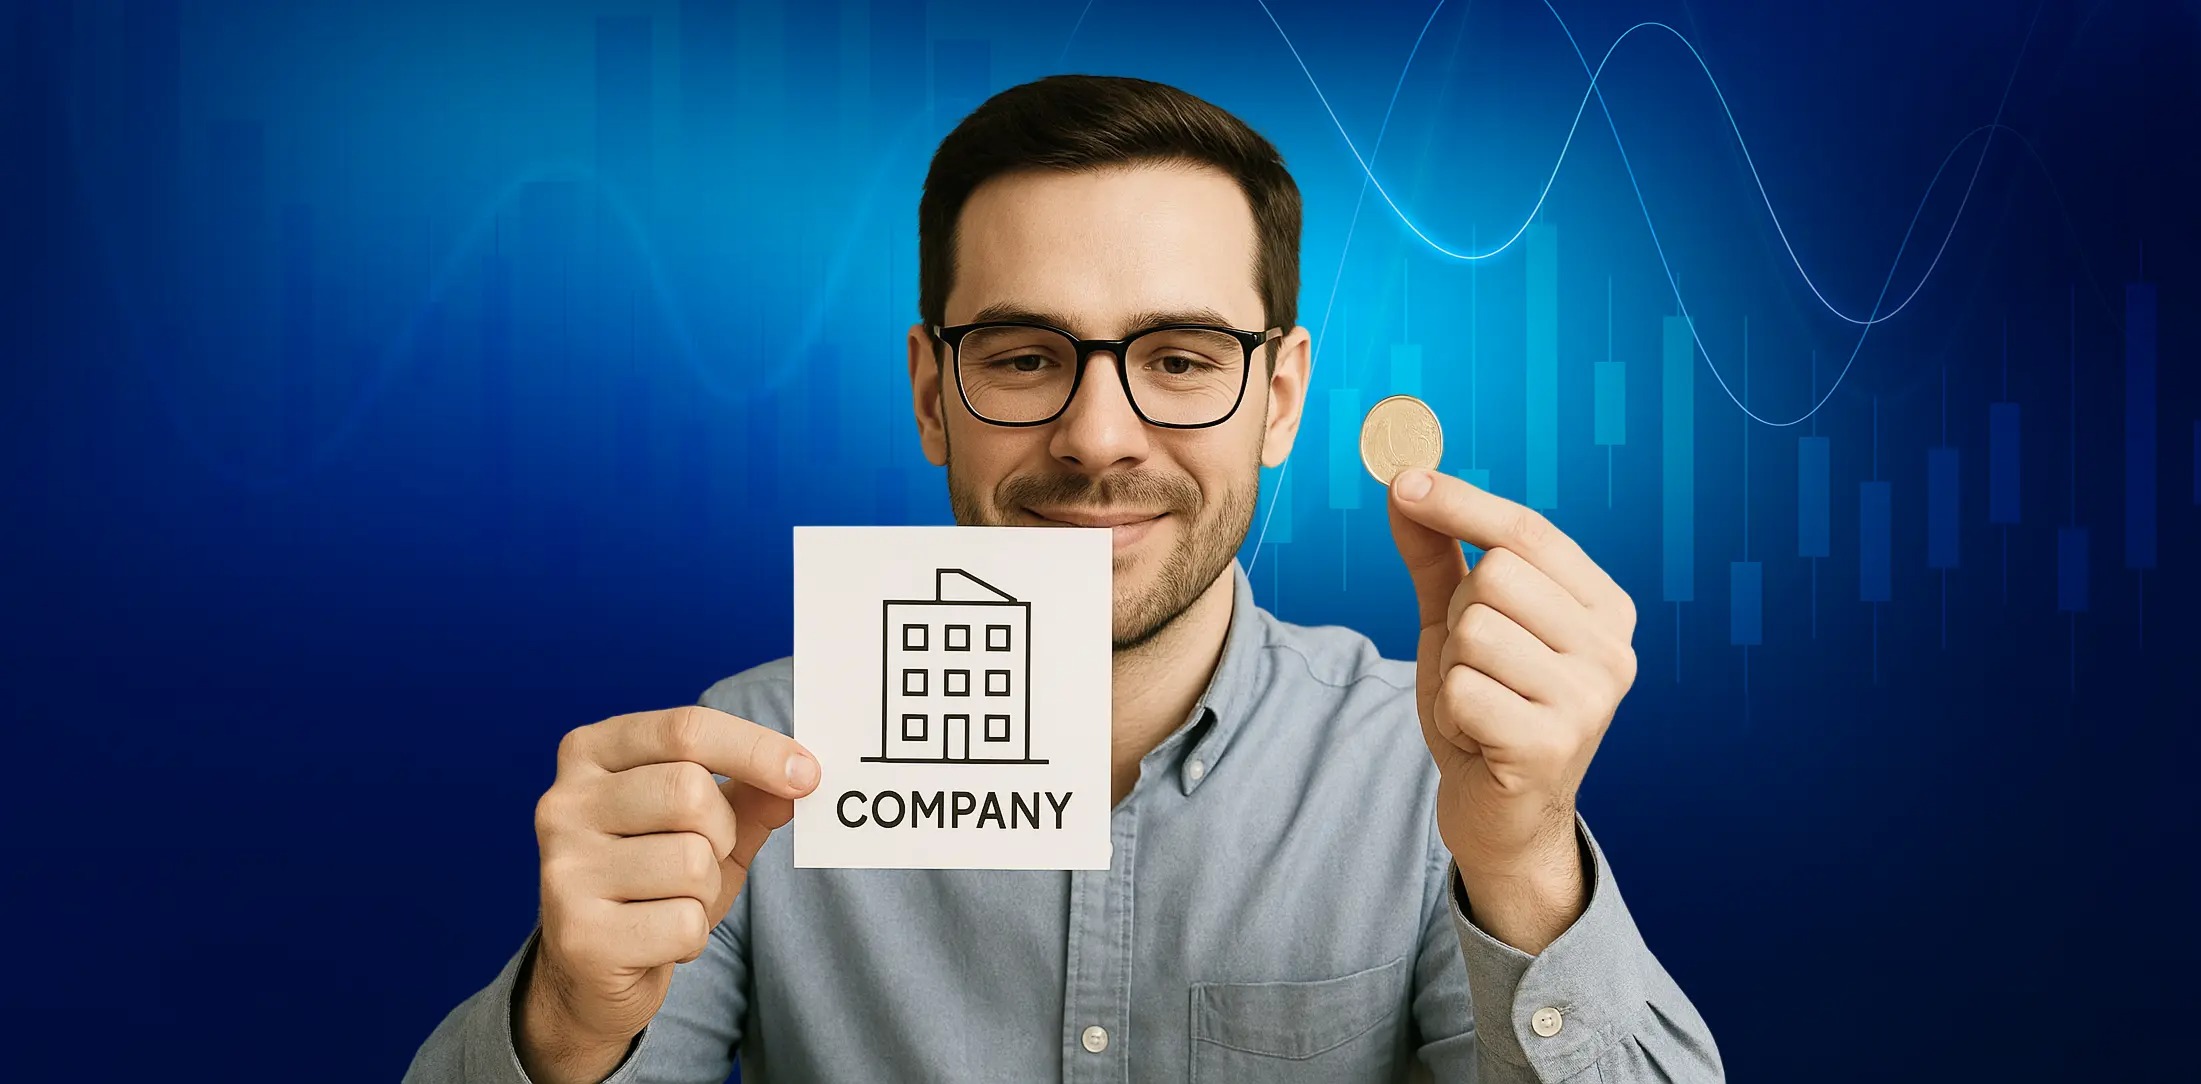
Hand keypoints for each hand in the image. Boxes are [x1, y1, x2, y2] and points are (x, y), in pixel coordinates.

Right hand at [519, 705, 820, 1083]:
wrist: (591, 969)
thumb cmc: (655, 881)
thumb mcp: (707, 825)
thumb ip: (750, 793)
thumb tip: (800, 777)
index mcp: (590, 753)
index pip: (685, 729)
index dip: (756, 749)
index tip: (808, 774)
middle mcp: (563, 803)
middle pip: (689, 791)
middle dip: (723, 831)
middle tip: (707, 858)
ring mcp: (564, 869)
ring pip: (691, 862)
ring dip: (707, 891)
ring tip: (673, 901)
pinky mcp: (579, 935)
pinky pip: (683, 924)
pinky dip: (691, 936)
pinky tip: (657, 939)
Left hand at [1386, 470, 1638, 951]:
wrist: (1499, 817)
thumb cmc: (1485, 709)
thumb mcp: (1456, 624)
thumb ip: (1436, 556)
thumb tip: (1403, 484)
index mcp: (1603, 608)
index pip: (1528, 533)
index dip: (1462, 504)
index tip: (1403, 482)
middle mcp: (1612, 649)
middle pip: (1494, 578)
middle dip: (1458, 618)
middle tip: (1476, 668)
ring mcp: (1590, 699)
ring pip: (1473, 633)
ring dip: (1454, 672)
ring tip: (1479, 707)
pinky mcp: (1553, 745)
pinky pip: (1463, 690)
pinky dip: (1451, 714)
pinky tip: (1477, 739)